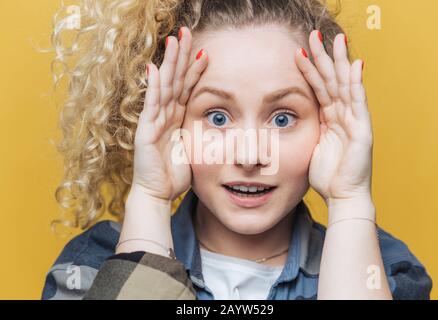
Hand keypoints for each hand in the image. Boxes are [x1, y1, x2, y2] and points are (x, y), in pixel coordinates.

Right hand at [133, 27, 207, 200]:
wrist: (157, 194)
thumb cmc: (175, 175)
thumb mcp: (193, 150)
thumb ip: (198, 133)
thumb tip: (218, 127)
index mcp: (177, 118)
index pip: (186, 88)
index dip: (194, 69)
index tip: (204, 50)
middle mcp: (165, 115)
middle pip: (174, 79)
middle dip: (180, 55)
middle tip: (185, 31)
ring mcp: (153, 121)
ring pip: (164, 86)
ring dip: (169, 63)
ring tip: (173, 40)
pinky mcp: (145, 131)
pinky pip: (151, 105)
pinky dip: (154, 87)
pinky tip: (155, 68)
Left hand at [295, 31, 372, 203]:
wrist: (342, 197)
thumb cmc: (326, 176)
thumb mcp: (310, 148)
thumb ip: (305, 131)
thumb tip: (284, 123)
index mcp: (330, 120)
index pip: (319, 88)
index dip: (309, 70)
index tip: (296, 52)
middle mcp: (344, 116)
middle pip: (333, 81)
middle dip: (324, 58)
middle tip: (314, 35)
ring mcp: (355, 122)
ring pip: (346, 86)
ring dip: (339, 63)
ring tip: (335, 40)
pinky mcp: (363, 131)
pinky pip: (359, 104)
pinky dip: (357, 84)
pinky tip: (355, 66)